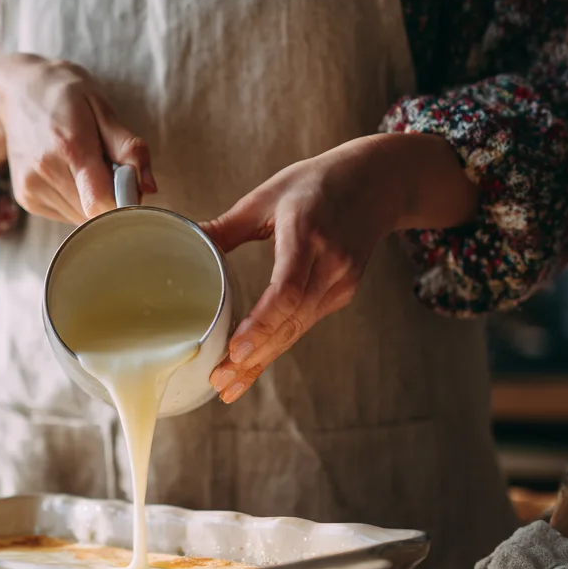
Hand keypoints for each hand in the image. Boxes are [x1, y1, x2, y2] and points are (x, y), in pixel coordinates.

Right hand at [0, 54, 154, 222]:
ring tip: (82, 167)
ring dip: (91, 201)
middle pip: (94, 213)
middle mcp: (46, 170)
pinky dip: (75, 201)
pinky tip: (67, 174)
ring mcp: (32, 186)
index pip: (101, 202)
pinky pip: (65, 214)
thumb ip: (129, 149)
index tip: (130, 189)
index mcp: (71, 145)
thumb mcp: (103, 109)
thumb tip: (149, 188)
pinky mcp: (26, 198)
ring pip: (80, 218)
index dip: (123, 204)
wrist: (16, 93)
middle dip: (109, 197)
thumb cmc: (67, 98)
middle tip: (104, 166)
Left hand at [204, 133, 478, 403]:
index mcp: (307, 232)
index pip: (287, 289)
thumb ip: (228, 225)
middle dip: (255, 357)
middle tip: (220, 382)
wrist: (382, 182)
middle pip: (291, 321)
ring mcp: (340, 281)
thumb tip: (185, 240)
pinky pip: (304, 324)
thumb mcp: (269, 194)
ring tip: (228, 386)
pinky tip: (252, 366)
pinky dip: (277, 346)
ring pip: (297, 330)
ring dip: (263, 361)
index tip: (236, 350)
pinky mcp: (342, 292)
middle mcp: (330, 263)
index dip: (262, 324)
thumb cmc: (319, 182)